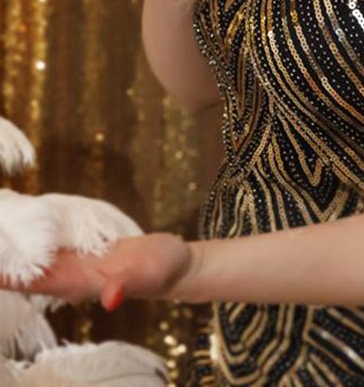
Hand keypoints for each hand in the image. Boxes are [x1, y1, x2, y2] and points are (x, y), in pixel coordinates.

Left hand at [3, 233, 192, 310]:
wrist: (175, 265)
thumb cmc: (163, 270)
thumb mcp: (148, 274)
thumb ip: (127, 284)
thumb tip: (110, 299)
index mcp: (82, 281)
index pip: (37, 282)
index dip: (12, 279)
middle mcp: (76, 275)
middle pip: (32, 274)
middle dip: (8, 268)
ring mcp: (82, 264)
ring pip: (41, 262)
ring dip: (19, 256)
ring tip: (0, 242)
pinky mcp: (90, 253)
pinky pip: (57, 249)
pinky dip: (38, 244)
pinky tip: (28, 234)